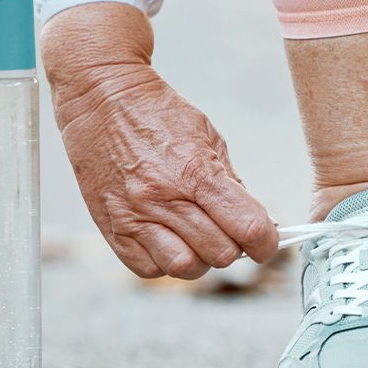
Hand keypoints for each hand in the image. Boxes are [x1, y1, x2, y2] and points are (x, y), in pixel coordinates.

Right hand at [42, 3, 278, 278]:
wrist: (101, 98)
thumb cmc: (157, 114)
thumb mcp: (208, 138)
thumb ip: (232, 184)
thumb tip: (257, 224)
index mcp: (196, 172)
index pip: (249, 229)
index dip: (267, 243)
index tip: (266, 240)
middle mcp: (165, 198)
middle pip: (221, 254)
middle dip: (234, 247)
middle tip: (227, 230)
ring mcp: (136, 216)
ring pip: (186, 268)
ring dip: (199, 259)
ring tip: (196, 237)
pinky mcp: (112, 228)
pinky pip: (148, 269)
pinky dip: (164, 262)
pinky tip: (168, 239)